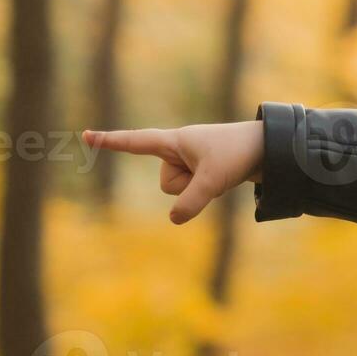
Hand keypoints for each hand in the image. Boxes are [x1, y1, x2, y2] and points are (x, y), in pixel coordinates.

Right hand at [82, 120, 264, 224]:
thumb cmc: (239, 154)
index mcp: (175, 141)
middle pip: (166, 184)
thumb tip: (174, 219)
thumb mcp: (213, 181)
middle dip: (187, 185)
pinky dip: (207, 190)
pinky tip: (225, 177)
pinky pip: (195, 191)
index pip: (136, 142)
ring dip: (200, 189)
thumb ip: (191, 202)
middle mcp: (180, 150)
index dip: (111, 142)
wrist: (270, 149)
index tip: (86, 135)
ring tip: (223, 172)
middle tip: (214, 169)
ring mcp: (192, 161)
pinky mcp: (205, 171)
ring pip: (181, 191)